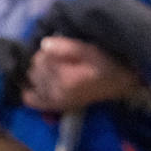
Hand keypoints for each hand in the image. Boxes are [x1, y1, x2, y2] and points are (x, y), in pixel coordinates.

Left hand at [21, 36, 140, 111]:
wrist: (120, 83)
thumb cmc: (107, 63)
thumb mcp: (90, 50)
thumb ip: (66, 47)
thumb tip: (43, 43)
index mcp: (66, 80)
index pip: (40, 58)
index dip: (48, 50)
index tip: (60, 48)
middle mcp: (57, 94)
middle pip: (34, 70)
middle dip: (43, 61)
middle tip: (59, 58)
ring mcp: (54, 102)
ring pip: (31, 81)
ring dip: (38, 73)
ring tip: (56, 68)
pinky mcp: (54, 107)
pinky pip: (30, 99)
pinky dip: (31, 89)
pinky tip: (40, 82)